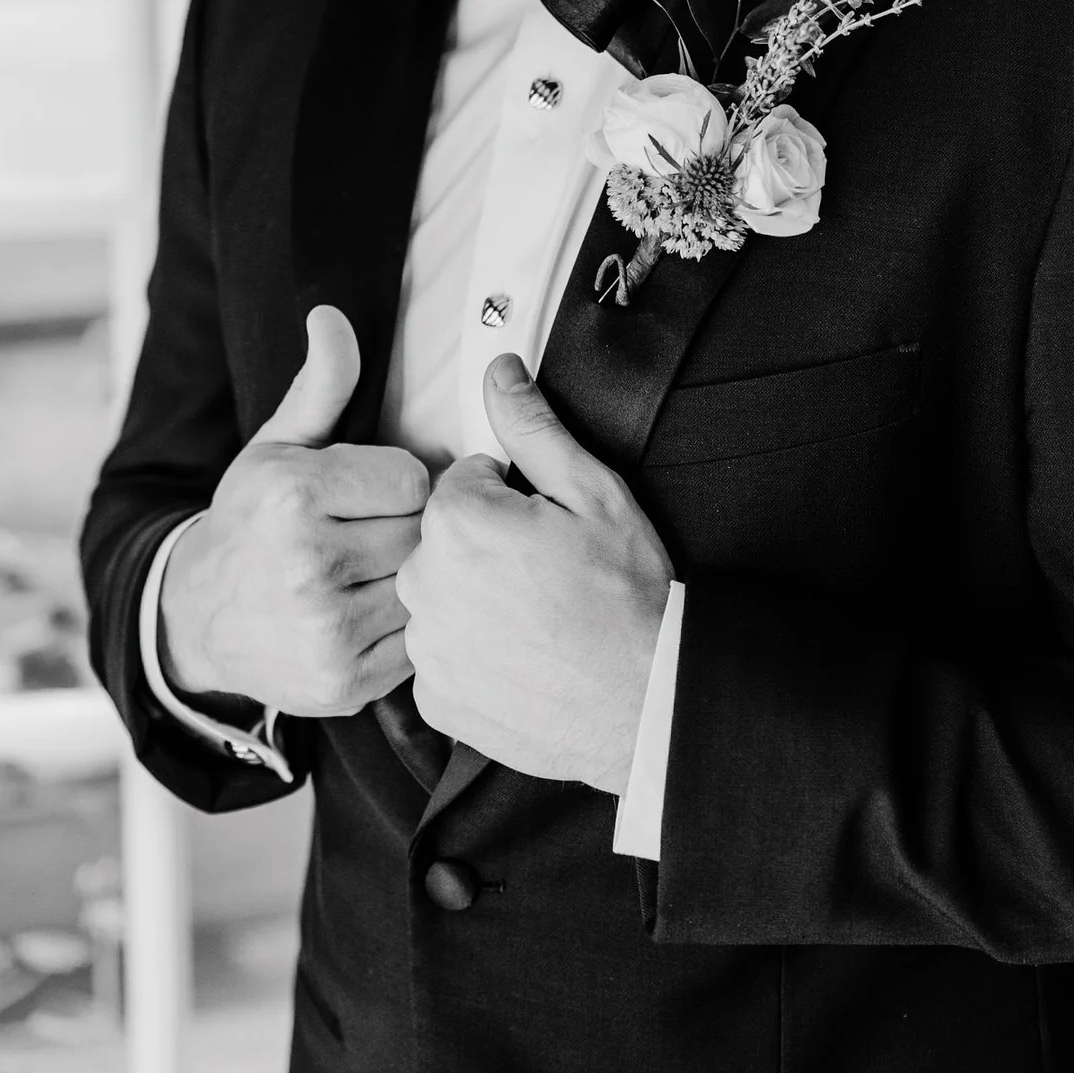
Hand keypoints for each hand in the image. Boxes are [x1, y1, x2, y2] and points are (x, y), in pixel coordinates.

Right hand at [159, 305, 426, 716]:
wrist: (198, 618)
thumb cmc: (251, 519)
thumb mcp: (276, 446)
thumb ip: (320, 386)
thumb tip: (331, 315)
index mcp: (293, 496)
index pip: (412, 478)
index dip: (400, 482)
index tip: (371, 492)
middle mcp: (308, 565)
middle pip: (421, 532)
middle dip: (407, 529)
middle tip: (374, 533)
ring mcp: (327, 631)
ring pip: (423, 587)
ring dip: (410, 579)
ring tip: (371, 571)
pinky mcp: (345, 683)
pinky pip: (417, 643)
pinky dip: (403, 628)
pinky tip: (368, 612)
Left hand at [397, 354, 672, 792]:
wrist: (649, 702)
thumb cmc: (628, 597)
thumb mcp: (594, 492)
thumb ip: (533, 427)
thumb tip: (500, 371)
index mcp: (457, 521)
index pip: (466, 481)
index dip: (513, 498)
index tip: (548, 528)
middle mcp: (424, 583)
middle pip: (446, 539)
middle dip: (489, 546)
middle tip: (549, 574)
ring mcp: (428, 647)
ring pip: (443, 597)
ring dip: (478, 600)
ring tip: (541, 619)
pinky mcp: (437, 698)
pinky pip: (445, 656)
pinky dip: (476, 655)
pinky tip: (525, 658)